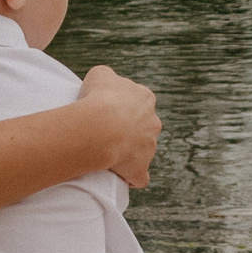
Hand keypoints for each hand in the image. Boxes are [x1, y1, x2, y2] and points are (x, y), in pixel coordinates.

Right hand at [77, 66, 159, 188]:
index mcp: (145, 98)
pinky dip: (132, 178)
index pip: (140, 102)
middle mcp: (153, 122)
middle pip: (144, 127)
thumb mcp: (100, 74)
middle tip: (107, 133)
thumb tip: (107, 83)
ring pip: (142, 151)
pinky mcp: (141, 169)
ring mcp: (150, 147)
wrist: (101, 127)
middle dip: (130, 131)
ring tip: (107, 154)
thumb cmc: (98, 98)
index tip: (108, 111)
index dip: (124, 107)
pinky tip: (121, 177)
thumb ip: (108, 77)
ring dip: (129, 154)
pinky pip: (139, 177)